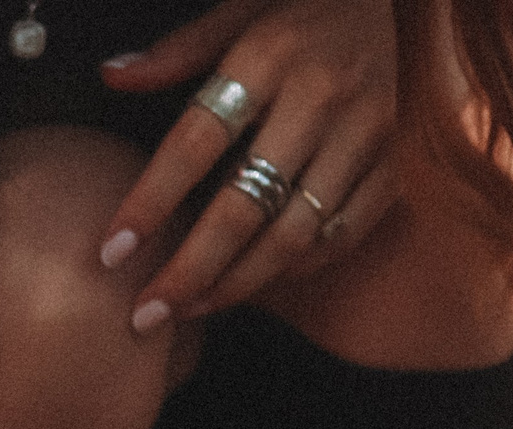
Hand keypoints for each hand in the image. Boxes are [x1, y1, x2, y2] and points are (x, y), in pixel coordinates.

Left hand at [98, 0, 399, 328]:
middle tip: (145, 313)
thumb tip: (113, 74)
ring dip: (236, 283)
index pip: (195, 143)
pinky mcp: (400, 161)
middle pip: (244, 206)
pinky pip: (343, 234)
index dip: (150, 203)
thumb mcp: (245, 6)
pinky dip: (296, 268)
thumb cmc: (314, 3)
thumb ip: (181, 48)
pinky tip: (252, 284)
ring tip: (188, 309)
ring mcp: (368, 134)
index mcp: (271, 56)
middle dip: (189, 270)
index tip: (112, 251)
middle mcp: (322, 98)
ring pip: (294, 234)